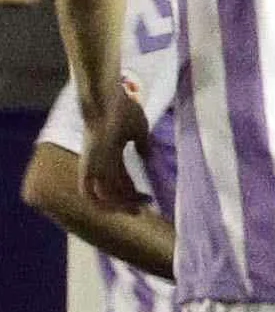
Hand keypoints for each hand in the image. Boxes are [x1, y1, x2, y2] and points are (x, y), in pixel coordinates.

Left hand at [82, 91, 152, 214]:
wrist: (106, 100)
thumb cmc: (123, 110)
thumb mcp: (138, 129)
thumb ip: (142, 144)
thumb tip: (146, 155)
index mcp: (111, 155)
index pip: (121, 180)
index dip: (133, 192)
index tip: (150, 198)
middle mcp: (99, 163)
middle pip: (112, 191)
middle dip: (127, 203)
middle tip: (143, 211)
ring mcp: (93, 165)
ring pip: (102, 195)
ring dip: (118, 206)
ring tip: (136, 210)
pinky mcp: (88, 166)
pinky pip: (89, 193)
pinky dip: (101, 204)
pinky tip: (118, 208)